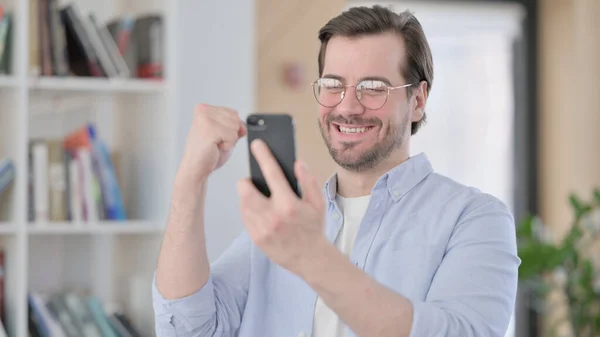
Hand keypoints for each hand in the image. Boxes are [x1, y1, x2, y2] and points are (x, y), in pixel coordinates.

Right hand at [176, 104, 246, 186]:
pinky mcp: (209, 128)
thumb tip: (243, 126)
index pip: (233, 113)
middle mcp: (203, 110)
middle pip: (236, 119)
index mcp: (205, 109)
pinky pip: (232, 136)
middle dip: (231, 134)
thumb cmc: (208, 153)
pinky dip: (228, 146)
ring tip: (214, 145)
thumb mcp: (225, 135)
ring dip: (229, 140)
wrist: (196, 168)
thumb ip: (235, 126)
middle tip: (215, 142)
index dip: (231, 129)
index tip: (216, 137)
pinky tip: (215, 148)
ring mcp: (205, 118)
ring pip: (235, 127)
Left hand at [237, 139, 328, 275]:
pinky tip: (259, 211)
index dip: (263, 156)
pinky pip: (245, 218)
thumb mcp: (318, 203)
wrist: (310, 258)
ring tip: (258, 197)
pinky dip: (249, 211)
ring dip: (247, 197)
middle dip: (246, 182)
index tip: (257, 144)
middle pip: (246, 190)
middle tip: (252, 182)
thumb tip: (297, 163)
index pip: (272, 174)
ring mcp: (262, 229)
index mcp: (289, 205)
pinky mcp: (256, 238)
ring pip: (243, 204)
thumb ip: (308, 181)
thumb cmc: (313, 228)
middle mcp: (273, 217)